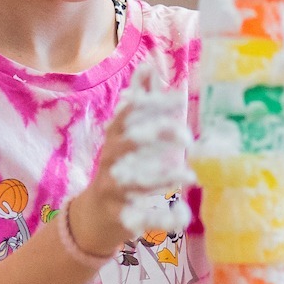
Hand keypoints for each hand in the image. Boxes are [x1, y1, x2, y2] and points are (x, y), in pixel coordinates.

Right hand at [69, 59, 191, 256]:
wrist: (92, 217)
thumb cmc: (117, 169)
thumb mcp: (126, 136)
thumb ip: (140, 103)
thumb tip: (148, 64)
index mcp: (114, 138)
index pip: (127, 113)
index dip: (149, 102)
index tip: (178, 96)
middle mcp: (109, 161)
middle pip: (127, 143)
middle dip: (155, 135)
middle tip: (186, 136)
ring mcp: (112, 190)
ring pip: (133, 182)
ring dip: (162, 179)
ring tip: (190, 177)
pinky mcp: (120, 217)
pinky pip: (140, 219)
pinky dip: (161, 219)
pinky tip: (182, 216)